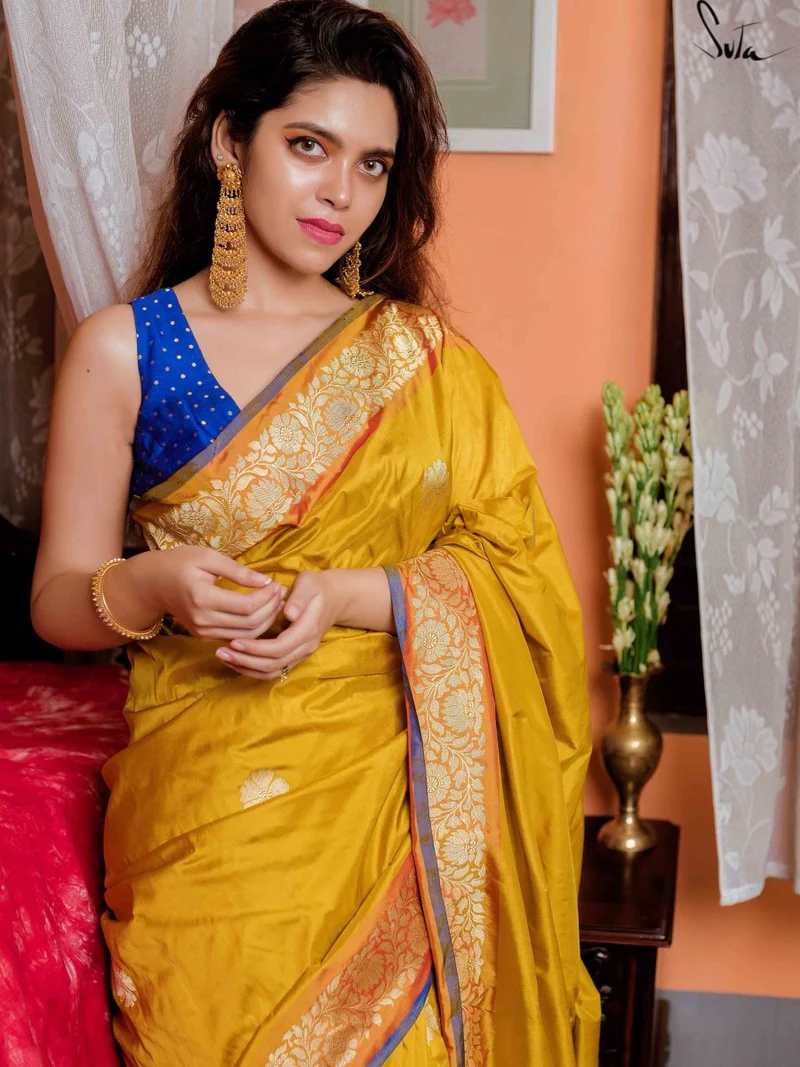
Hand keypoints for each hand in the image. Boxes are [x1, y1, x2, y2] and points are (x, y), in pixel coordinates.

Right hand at [123, 545, 286, 641]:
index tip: (277, 583)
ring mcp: (202, 632)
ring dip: (266, 620)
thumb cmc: (181, 563)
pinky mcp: (204, 636)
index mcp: (202, 598)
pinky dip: (254, 627)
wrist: (153, 584)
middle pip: (249, 624)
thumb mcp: (208, 557)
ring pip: (246, 635)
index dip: (267, 598)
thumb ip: (238, 571)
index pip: (246, 606)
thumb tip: (266, 581)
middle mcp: (202, 620)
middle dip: (271, 609)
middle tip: (282, 592)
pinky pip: (236, 636)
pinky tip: (263, 610)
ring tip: (276, 601)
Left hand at [215, 569, 342, 679]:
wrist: (332, 599)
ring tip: (223, 658)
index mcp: (308, 630)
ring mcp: (301, 654)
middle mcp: (306, 647)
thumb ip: (299, 598)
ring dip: (246, 668)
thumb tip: (289, 613)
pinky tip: (235, 661)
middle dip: (245, 660)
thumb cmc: (316, 588)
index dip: (255, 648)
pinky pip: (272, 670)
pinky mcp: (293, 656)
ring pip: (272, 671)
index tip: (234, 640)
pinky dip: (252, 669)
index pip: (279, 647)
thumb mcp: (309, 584)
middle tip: (221, 651)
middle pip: (273, 664)